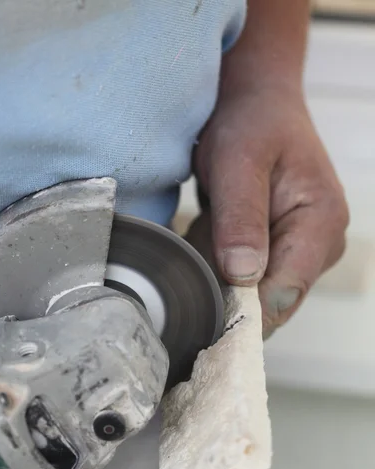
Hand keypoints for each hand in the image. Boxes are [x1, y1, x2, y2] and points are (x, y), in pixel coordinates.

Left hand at [194, 85, 348, 336]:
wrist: (259, 107)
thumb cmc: (252, 123)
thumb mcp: (237, 161)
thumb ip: (240, 219)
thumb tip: (243, 276)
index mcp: (321, 224)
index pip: (283, 294)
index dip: (241, 306)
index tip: (201, 299)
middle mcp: (321, 246)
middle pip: (269, 301)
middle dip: (226, 286)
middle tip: (200, 242)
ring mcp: (304, 253)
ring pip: (253, 294)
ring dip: (219, 273)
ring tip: (210, 226)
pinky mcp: (285, 254)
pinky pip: (247, 280)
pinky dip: (221, 264)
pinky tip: (213, 232)